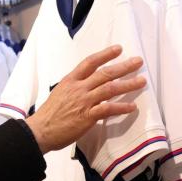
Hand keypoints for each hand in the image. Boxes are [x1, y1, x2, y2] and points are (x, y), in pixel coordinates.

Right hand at [26, 45, 145, 152]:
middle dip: (124, 66)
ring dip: (128, 85)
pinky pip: (108, 109)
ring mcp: (84, 102)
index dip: (105, 54)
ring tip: (142, 81)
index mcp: (70, 81)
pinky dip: (122, 107)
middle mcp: (79, 88)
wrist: (40, 131)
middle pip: (105, 73)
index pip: (90, 62)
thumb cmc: (48, 115)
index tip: (119, 49)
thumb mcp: (59, 94)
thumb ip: (74, 88)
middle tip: (138, 61)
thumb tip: (86, 86)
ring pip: (110, 89)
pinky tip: (132, 107)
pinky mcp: (87, 116)